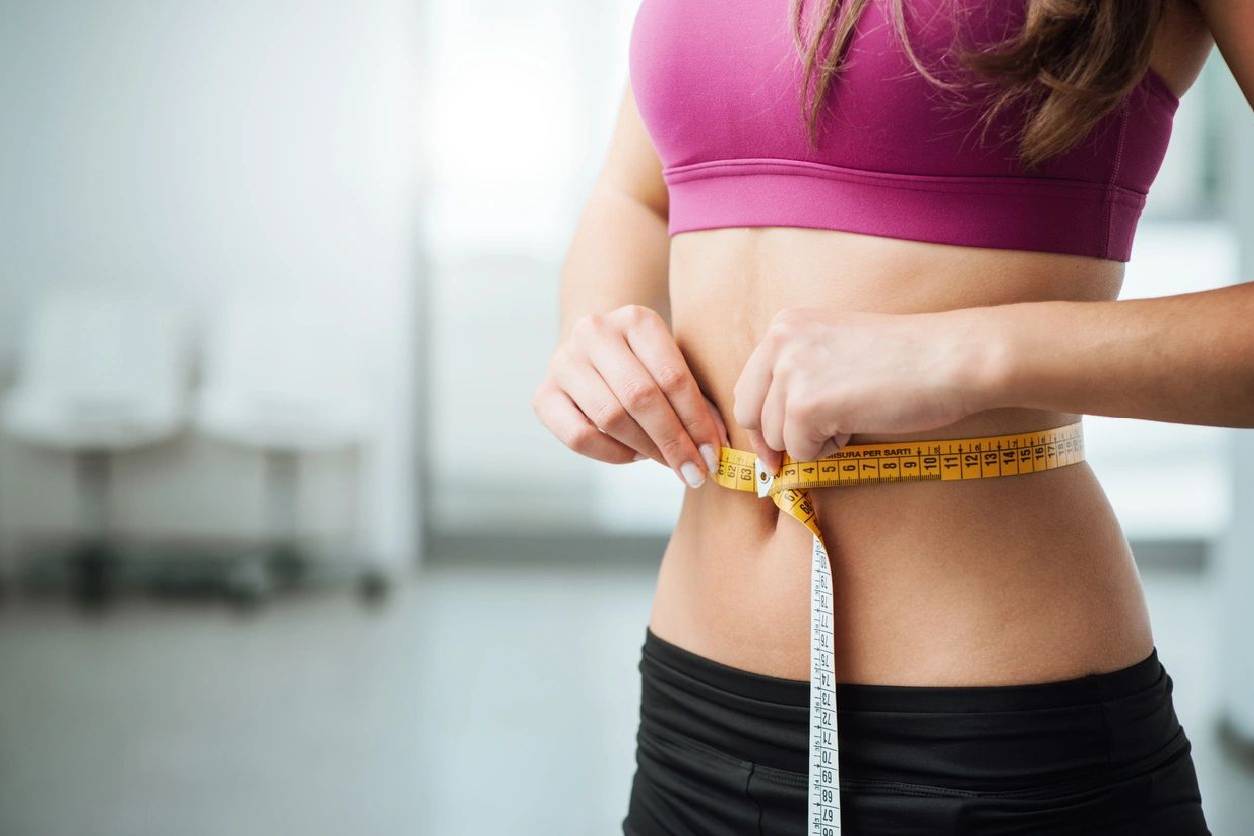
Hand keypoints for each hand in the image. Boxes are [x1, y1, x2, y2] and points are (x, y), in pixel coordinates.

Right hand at [532, 304, 729, 487]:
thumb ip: (697, 401)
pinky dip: (612, 454)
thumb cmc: (646, 364)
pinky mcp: (543, 394)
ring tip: (669, 462)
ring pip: (610, 417)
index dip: (696, 421)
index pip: (672, 377)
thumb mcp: (673, 366)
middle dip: (673, 441)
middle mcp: (594, 332)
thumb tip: (715, 447)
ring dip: (646, 449)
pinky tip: (635, 454)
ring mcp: (563, 361)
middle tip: (695, 472)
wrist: (593, 350)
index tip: (713, 455)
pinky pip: (579, 437)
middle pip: (640, 397)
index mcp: (636, 318)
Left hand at [732, 306, 992, 472]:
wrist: (950, 358)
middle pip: (749, 414)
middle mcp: (779, 341)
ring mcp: (790, 372)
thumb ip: (800, 373)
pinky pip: (801, 451)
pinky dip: (828, 451)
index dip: (761, 422)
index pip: (748, 386)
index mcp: (785, 325)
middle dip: (774, 441)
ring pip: (776, 437)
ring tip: (853, 418)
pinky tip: (858, 425)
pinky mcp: (806, 405)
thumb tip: (770, 430)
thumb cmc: (906, 358)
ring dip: (812, 441)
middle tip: (804, 452)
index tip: (774, 448)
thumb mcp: (835, 348)